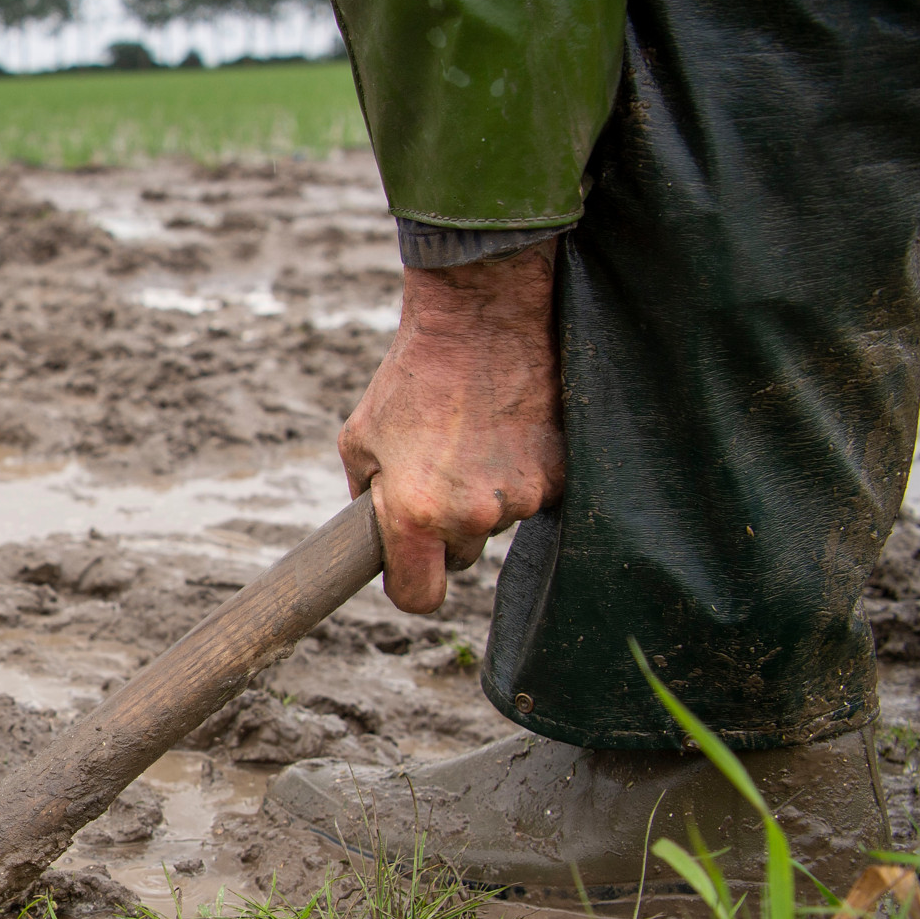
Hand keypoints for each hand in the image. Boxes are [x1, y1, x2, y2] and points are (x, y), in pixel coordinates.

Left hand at [340, 240, 564, 613]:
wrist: (480, 320)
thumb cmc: (410, 379)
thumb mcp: (358, 441)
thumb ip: (364, 500)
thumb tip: (375, 537)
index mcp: (415, 516)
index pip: (419, 598)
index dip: (409, 586)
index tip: (409, 568)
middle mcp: (472, 516)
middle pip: (461, 558)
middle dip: (448, 530)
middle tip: (438, 474)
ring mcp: (522, 497)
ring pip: (498, 523)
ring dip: (485, 496)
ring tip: (472, 438)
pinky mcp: (561, 474)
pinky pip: (534, 495)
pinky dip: (521, 473)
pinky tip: (506, 430)